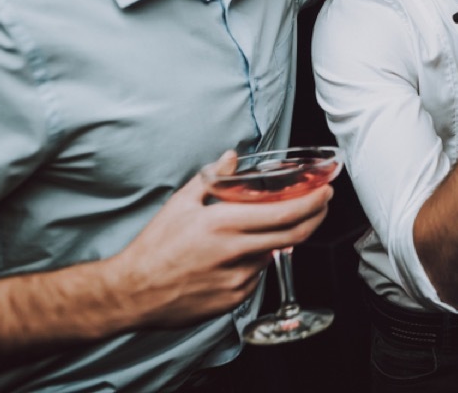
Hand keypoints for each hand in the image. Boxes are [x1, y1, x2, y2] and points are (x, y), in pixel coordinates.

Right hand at [109, 153, 331, 328]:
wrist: (132, 293)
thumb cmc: (154, 247)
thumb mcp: (180, 204)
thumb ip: (213, 178)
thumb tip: (232, 157)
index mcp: (224, 224)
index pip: (285, 213)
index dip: (313, 203)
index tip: (326, 193)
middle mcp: (235, 252)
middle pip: (294, 235)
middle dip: (315, 218)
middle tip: (321, 206)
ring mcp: (237, 279)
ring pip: (272, 254)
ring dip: (275, 241)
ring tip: (252, 233)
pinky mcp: (233, 300)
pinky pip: (256, 277)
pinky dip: (254, 263)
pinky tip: (232, 259)